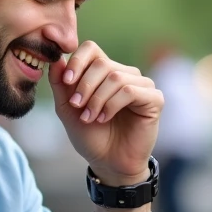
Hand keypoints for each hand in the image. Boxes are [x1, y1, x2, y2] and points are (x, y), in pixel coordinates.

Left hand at [48, 41, 161, 183]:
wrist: (107, 162)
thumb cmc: (90, 135)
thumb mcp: (67, 108)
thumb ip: (60, 83)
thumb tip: (57, 58)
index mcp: (105, 71)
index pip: (91, 48)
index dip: (77, 61)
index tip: (66, 81)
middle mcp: (125, 73)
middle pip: (102, 63)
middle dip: (85, 86)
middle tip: (77, 106)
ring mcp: (142, 85)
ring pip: (116, 77)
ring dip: (97, 99)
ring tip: (89, 117)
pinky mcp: (154, 99)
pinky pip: (131, 91)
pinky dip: (113, 105)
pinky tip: (104, 118)